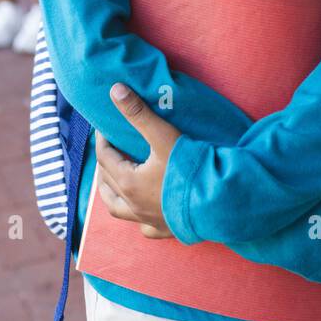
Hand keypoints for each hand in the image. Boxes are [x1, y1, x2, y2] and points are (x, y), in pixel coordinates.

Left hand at [94, 83, 180, 237]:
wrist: (219, 202)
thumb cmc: (190, 168)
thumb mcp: (163, 136)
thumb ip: (138, 113)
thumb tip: (115, 90)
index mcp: (128, 182)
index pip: (105, 157)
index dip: (102, 140)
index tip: (104, 128)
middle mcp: (133, 205)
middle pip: (108, 182)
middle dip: (104, 164)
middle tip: (109, 149)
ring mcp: (149, 220)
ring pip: (119, 210)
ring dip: (112, 194)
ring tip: (113, 181)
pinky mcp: (166, 230)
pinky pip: (145, 228)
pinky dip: (139, 220)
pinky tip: (143, 213)